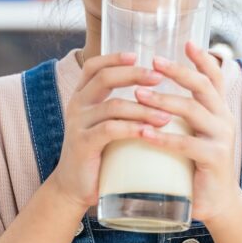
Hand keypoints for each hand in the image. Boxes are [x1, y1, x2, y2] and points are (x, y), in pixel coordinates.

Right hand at [49, 52, 171, 212]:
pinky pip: (110, 129)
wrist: (74, 187)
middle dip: (134, 74)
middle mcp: (77, 105)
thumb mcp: (106, 125)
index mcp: (82, 97)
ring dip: (143, 108)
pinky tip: (151, 132)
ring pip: (113, 105)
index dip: (114, 58)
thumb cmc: (98, 155)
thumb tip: (159, 94)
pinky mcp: (83, 144)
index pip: (94, 66)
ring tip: (167, 115)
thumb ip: (122, 109)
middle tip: (160, 78)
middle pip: (104, 77)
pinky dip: (133, 128)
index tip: (138, 55)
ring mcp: (78, 124)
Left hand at [136, 41, 241, 226]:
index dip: (201, 58)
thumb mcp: (191, 133)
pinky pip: (187, 143)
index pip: (213, 77)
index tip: (185, 42)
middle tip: (152, 62)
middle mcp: (223, 119)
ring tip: (138, 95)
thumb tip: (148, 90)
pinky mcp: (213, 159)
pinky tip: (143, 132)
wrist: (215, 203)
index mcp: (218, 110)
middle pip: (202, 86)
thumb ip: (180, 114)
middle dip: (177, 71)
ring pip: (192, 110)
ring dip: (163, 100)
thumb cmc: (195, 166)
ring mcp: (221, 138)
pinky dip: (163, 137)